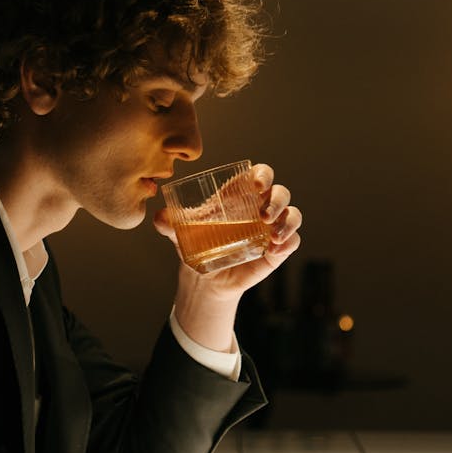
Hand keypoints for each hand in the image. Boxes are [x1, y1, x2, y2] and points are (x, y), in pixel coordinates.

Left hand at [153, 163, 301, 297]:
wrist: (205, 278)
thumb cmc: (196, 246)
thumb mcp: (181, 235)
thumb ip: (169, 224)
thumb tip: (158, 217)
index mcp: (240, 195)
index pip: (259, 175)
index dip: (263, 175)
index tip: (256, 184)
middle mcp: (261, 207)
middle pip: (280, 192)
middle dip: (277, 199)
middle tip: (263, 215)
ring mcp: (272, 228)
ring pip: (293, 214)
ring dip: (288, 221)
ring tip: (273, 235)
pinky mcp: (278, 249)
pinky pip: (293, 241)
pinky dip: (289, 242)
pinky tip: (276, 249)